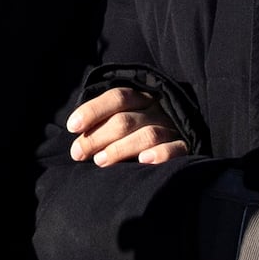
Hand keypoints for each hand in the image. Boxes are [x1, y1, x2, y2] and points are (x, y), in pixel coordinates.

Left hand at [62, 79, 188, 170]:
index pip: (117, 97)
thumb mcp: (124, 117)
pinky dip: (160, 154)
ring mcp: (173, 128)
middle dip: (97, 137)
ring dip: (120, 149)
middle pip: (125, 120)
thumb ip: (103, 122)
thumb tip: (75, 133)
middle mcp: (157, 110)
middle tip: (78, 153)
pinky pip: (176, 149)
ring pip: (147, 135)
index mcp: (141, 98)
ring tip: (100, 161)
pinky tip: (143, 161)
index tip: (72, 126)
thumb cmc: (140, 132)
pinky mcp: (187, 146)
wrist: (182, 136)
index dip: (93, 110)